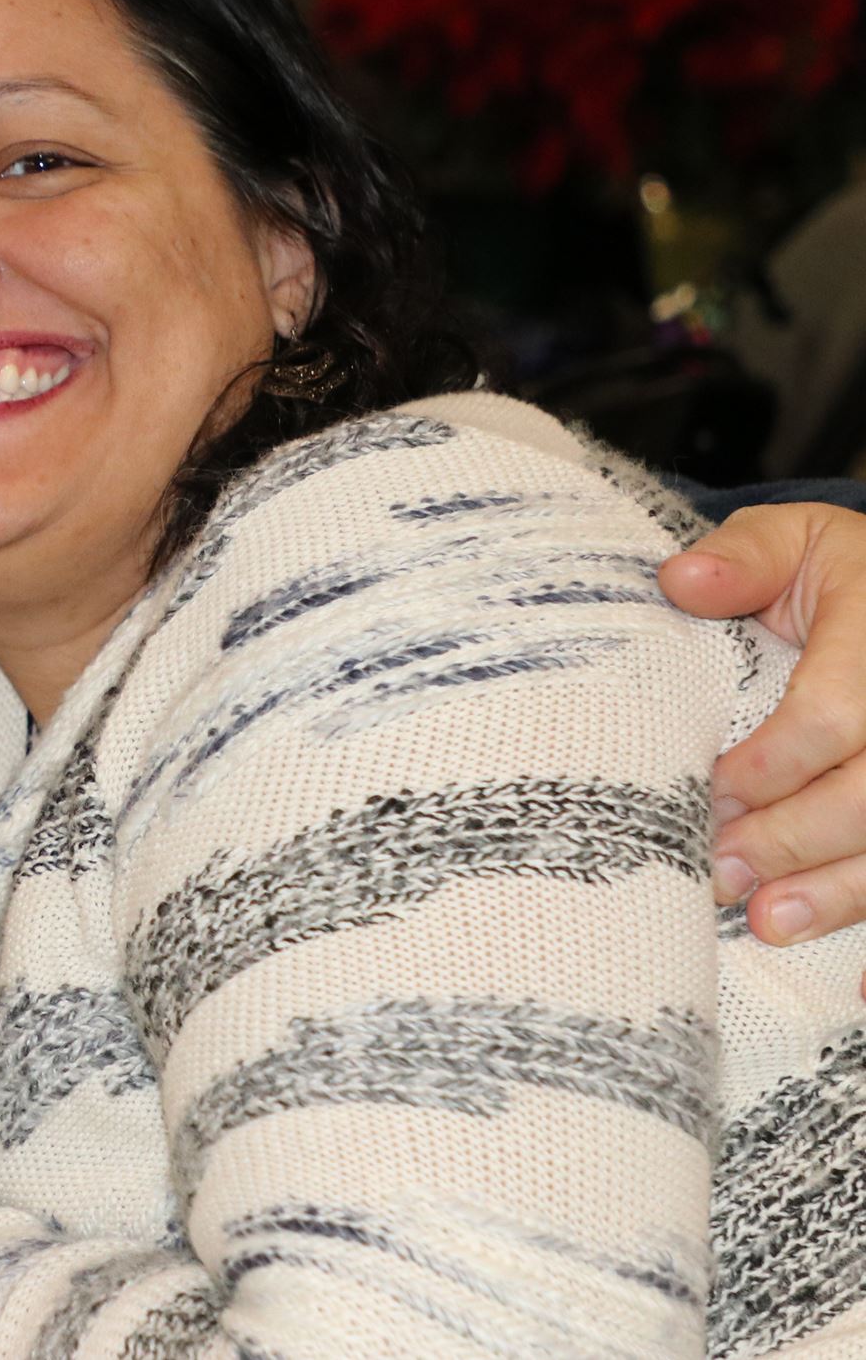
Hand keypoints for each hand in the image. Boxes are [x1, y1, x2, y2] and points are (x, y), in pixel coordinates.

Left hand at [661, 504, 865, 950]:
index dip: (772, 764)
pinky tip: (859, 990)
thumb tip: (680, 580)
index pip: (835, 714)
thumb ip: (743, 558)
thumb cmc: (835, 574)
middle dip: (795, 840)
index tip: (708, 791)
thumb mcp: (794, 540)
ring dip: (843, 892)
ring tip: (768, 925)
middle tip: (717, 876)